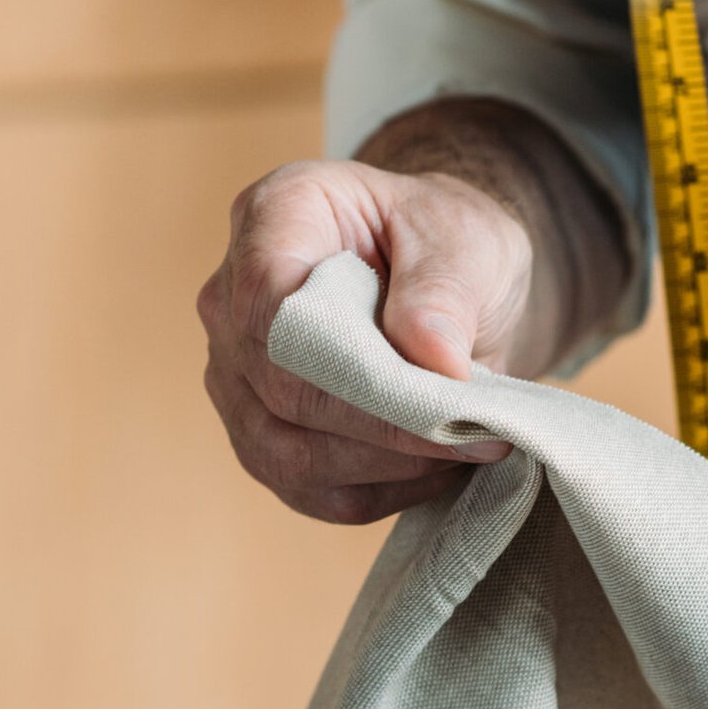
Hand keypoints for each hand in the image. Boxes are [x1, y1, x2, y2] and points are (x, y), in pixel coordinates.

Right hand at [198, 155, 528, 523]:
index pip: (276, 308)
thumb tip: (434, 362)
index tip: (444, 392)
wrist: (448, 278)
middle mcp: (232, 300)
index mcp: (276, 218)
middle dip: (385, 424)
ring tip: (466, 447)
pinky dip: (384, 489)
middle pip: (282, 389)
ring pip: (289, 454)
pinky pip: (312, 489)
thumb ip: (445, 294)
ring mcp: (237, 377)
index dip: (353, 364)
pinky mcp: (263, 438)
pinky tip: (438, 466)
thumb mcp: (468, 240)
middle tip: (476, 433)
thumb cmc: (448, 242)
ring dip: (388, 465)